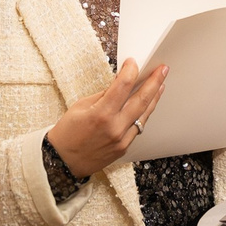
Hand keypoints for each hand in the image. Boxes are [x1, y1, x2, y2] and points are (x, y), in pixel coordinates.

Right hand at [45, 59, 167, 178]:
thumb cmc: (67, 134)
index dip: (131, 71)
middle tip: (162, 70)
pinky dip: (143, 114)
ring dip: (154, 98)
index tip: (133, 63)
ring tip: (160, 85)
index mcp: (101, 114)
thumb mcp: (81, 106)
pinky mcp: (124, 148)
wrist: (63, 162)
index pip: (123, 86)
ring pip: (144, 115)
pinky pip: (138, 128)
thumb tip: (120, 83)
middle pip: (142, 99)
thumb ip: (104, 94)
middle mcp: (115, 127)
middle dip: (154, 82)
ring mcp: (122, 140)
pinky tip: (146, 105)